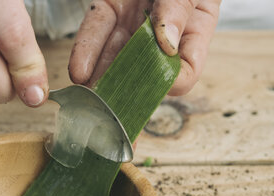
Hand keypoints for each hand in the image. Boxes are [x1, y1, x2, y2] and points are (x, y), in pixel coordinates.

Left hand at [69, 0, 220, 95]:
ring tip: (90, 96)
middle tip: (111, 107)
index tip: (160, 87)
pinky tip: (79, 71)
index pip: (187, 67)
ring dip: (101, 76)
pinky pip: (97, 30)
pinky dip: (87, 51)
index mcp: (195, 28)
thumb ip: (180, 9)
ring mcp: (135, 20)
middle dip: (125, 87)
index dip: (174, 81)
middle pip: (146, 67)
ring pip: (117, 54)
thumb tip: (167, 44)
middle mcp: (163, 30)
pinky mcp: (110, 6)